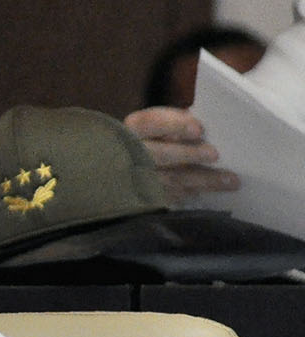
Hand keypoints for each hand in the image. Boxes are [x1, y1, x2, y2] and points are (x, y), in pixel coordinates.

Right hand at [122, 107, 238, 203]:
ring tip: (230, 181)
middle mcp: (131, 153)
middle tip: (214, 155)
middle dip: (189, 154)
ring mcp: (135, 177)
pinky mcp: (141, 197)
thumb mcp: (157, 126)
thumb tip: (205, 130)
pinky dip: (189, 193)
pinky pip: (168, 198)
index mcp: (135, 128)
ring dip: (201, 180)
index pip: (151, 123)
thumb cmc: (150, 140)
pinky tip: (206, 191)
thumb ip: (175, 124)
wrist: (123, 169)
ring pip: (169, 180)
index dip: (174, 125)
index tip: (199, 129)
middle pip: (159, 155)